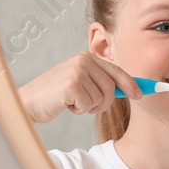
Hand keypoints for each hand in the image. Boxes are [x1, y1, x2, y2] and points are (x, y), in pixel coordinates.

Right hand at [17, 52, 139, 124]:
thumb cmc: (55, 96)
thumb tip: (129, 89)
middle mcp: (83, 60)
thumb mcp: (80, 83)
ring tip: (72, 102)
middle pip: (112, 88)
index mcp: (87, 57)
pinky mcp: (72, 84)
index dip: (130, 84)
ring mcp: (77, 71)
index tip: (140, 95)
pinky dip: (79, 110)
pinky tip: (66, 105)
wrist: (28, 102)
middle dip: (104, 103)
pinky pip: (89, 105)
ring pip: (102, 98)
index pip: (116, 70)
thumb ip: (100, 82)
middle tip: (87, 106)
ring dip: (88, 107)